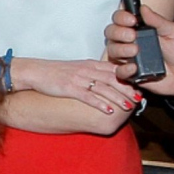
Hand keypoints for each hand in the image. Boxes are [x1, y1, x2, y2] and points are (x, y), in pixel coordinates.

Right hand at [8, 56, 138, 115]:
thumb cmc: (54, 72)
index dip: (128, 78)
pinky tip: (108, 110)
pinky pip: (88, 96)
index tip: (138, 87)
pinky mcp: (69, 87)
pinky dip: (100, 103)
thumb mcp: (77, 68)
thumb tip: (106, 82)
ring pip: (103, 88)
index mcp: (89, 64)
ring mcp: (78, 78)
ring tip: (128, 106)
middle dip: (127, 89)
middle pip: (112, 79)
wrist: (35, 71)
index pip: (114, 70)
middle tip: (138, 98)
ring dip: (117, 98)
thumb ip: (92, 72)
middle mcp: (86, 70)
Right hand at [105, 5, 173, 98]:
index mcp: (140, 29)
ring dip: (121, 49)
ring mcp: (129, 57)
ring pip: (112, 50)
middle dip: (118, 32)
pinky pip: (118, 71)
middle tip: (132, 35)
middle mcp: (131, 42)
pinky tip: (134, 67)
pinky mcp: (130, 73)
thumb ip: (158, 20)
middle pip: (111, 32)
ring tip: (135, 50)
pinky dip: (124, 69)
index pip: (120, 18)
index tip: (131, 20)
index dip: (121, 17)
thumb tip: (144, 8)